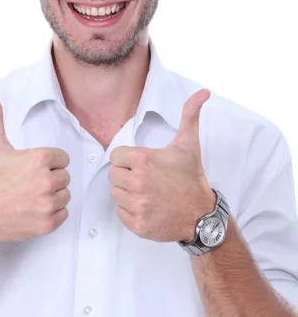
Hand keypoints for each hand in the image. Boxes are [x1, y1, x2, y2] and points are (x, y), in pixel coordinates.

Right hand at [0, 87, 70, 242]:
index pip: (62, 158)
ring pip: (66, 195)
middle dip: (50, 178)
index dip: (48, 162)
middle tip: (29, 183)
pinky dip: (53, 213)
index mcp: (38, 159)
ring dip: (53, 196)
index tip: (31, 168)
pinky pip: (64, 213)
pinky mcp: (48, 224)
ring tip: (31, 196)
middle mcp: (46, 181)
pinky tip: (35, 209)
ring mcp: (47, 204)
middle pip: (65, 176)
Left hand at [108, 89, 215, 242]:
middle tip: (146, 180)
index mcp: (143, 160)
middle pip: (113, 175)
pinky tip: (148, 207)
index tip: (143, 165)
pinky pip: (120, 213)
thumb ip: (190, 115)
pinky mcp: (137, 224)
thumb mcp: (189, 144)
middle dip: (127, 176)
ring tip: (148, 193)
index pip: (115, 156)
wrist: (201, 215)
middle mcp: (138, 182)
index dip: (128, 160)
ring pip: (115, 194)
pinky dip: (131, 211)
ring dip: (128, 194)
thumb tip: (203, 92)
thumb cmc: (191, 178)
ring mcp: (137, 205)